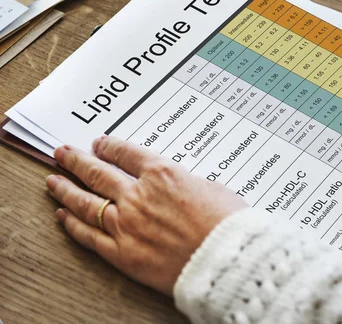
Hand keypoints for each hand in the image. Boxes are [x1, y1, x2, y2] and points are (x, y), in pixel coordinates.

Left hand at [46, 136, 246, 295]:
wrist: (226, 259)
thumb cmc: (227, 223)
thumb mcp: (211, 188)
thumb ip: (185, 183)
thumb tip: (175, 186)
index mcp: (162, 173)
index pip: (126, 153)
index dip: (109, 146)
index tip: (99, 144)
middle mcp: (138, 195)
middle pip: (98, 173)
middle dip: (77, 161)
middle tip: (62, 153)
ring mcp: (126, 224)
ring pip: (86, 202)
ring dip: (66, 189)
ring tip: (53, 181)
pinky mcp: (123, 253)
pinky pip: (90, 236)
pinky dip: (73, 225)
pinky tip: (63, 216)